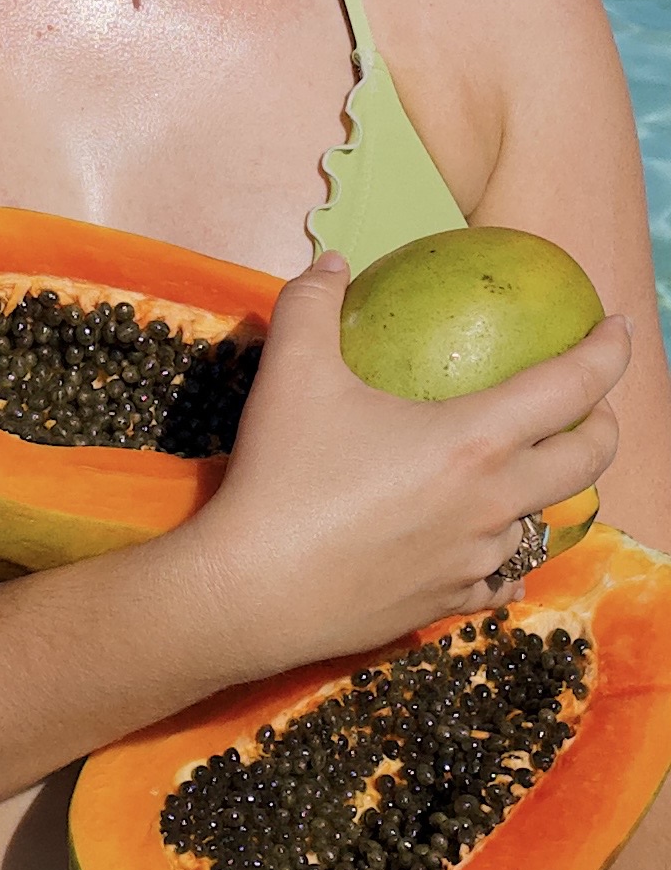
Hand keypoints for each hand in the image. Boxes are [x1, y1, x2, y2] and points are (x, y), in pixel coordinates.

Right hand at [191, 251, 627, 681]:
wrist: (251, 592)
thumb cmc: (280, 479)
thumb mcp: (291, 374)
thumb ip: (313, 303)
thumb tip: (334, 265)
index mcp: (477, 440)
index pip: (574, 385)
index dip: (608, 350)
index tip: (618, 330)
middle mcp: (493, 503)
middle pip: (586, 463)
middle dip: (605, 427)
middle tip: (590, 409)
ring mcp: (474, 560)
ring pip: (541, 526)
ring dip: (546, 496)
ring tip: (528, 480)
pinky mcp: (445, 605)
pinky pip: (497, 581)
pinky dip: (505, 563)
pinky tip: (491, 559)